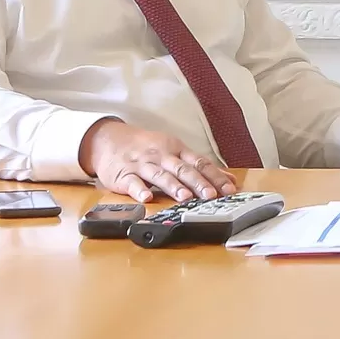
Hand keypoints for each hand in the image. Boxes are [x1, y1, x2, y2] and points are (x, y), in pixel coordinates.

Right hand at [78, 119, 238, 202]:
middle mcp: (162, 156)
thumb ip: (199, 166)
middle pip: (182, 169)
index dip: (215, 176)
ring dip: (173, 186)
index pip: (200, 162)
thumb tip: (228, 178)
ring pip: (160, 175)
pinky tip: (146, 198)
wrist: (109, 140)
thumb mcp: (174, 151)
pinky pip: (132, 182)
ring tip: (185, 197)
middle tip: (211, 195)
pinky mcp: (124, 175)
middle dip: (198, 182)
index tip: (229, 189)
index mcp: (176, 150)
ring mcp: (143, 164)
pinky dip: (139, 190)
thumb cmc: (147, 148)